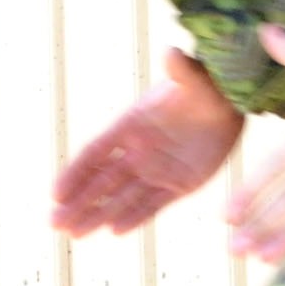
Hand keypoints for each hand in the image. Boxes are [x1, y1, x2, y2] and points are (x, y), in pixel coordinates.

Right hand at [52, 49, 243, 236]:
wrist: (228, 102)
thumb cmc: (205, 86)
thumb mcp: (193, 77)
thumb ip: (180, 69)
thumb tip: (172, 51)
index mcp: (131, 125)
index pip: (95, 153)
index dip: (75, 173)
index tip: (55, 194)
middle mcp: (138, 151)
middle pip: (100, 182)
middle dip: (78, 203)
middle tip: (55, 224)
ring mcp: (156, 170)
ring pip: (121, 198)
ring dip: (98, 215)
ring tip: (75, 234)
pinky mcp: (178, 184)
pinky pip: (152, 205)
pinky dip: (134, 217)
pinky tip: (114, 231)